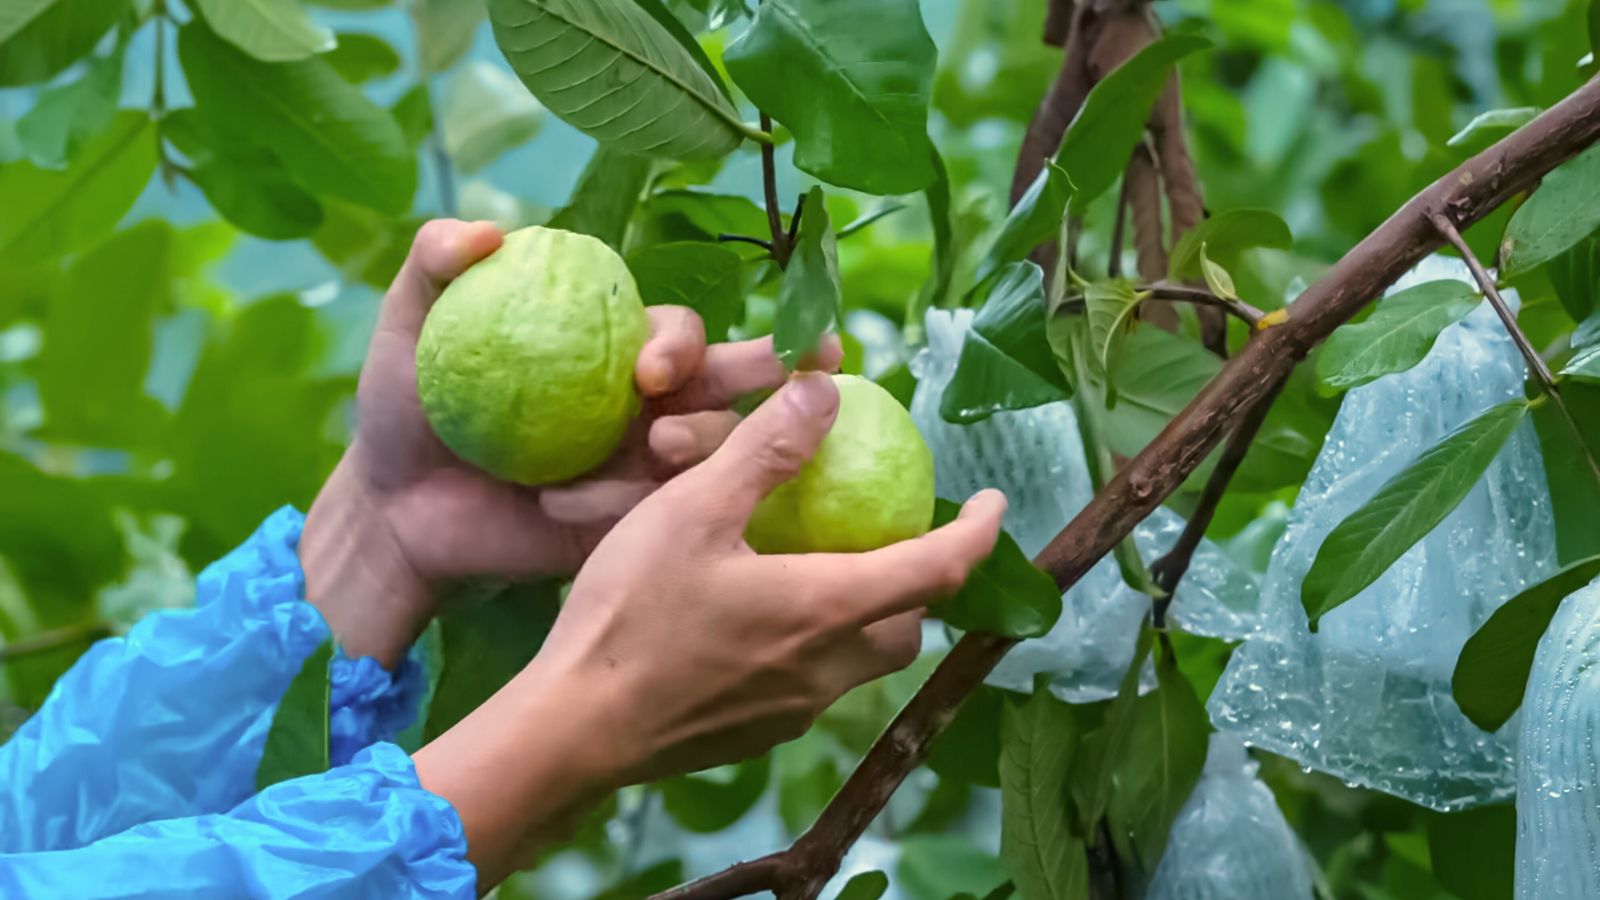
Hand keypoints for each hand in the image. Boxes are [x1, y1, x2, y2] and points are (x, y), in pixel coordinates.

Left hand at [301, 220, 839, 665]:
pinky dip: (620, 505)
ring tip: (655, 447)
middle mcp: (640, 405)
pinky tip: (559, 505)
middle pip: (725, 383)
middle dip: (768, 375)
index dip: (683, 343)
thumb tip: (491, 231)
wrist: (389, 509)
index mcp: (606, 350)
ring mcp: (638, 469)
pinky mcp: (626, 526)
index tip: (651, 368)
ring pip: (713, 450)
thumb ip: (434, 264)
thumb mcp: (408, 327)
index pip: (676, 332)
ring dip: (703, 444)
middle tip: (791, 380)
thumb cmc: (405, 410)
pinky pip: (657, 513)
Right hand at [413, 373, 1005, 881]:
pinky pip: (814, 687)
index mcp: (828, 607)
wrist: (573, 731)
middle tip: (895, 536)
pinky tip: (763, 625)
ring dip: (868, 617)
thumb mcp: (691, 511)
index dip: (977, 533)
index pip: (938, 569)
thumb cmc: (631, 615)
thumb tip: (825, 391)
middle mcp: (828, 668)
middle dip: (920, 581)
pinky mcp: (758, 736)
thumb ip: (764, 451)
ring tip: (830, 574)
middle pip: (907, 625)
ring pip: (862, 661)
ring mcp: (794, 712)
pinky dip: (818, 648)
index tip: (994, 502)